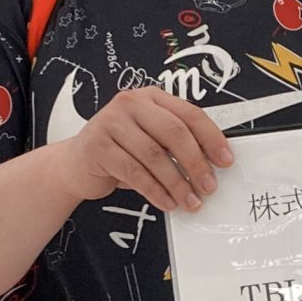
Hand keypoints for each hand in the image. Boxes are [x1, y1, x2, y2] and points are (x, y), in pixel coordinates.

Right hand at [55, 87, 234, 215]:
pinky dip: (155, 191)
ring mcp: (110, 122)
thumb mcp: (151, 141)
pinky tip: (167, 203)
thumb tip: (213, 165)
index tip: (226, 161)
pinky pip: (134, 172)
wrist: (76, 164)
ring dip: (177, 183)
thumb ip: (176, 144)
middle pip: (174, 132)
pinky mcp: (97, 146)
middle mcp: (130, 104)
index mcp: (151, 98)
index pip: (189, 114)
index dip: (211, 138)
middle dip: (196, 163)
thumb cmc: (121, 153)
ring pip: (154, 155)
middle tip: (209, 186)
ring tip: (190, 201)